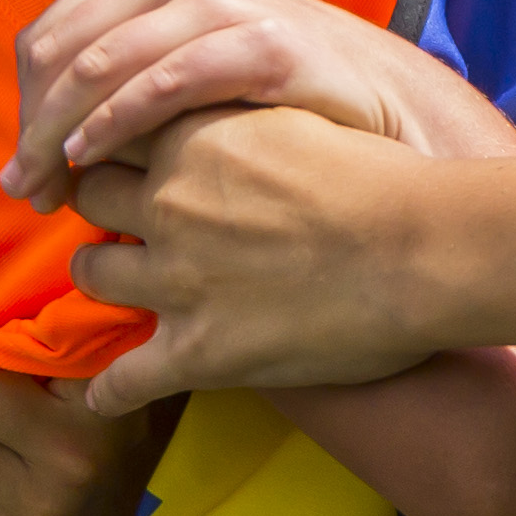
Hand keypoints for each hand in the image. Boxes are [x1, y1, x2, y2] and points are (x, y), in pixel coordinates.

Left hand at [3, 0, 515, 216]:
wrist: (395, 108)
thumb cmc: (291, 77)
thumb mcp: (216, 18)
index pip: (57, 27)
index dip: (27, 95)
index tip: (22, 156)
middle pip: (68, 45)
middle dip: (33, 120)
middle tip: (22, 183)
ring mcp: (229, 6)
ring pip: (104, 62)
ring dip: (59, 129)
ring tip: (43, 183)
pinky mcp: (264, 46)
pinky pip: (165, 80)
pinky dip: (116, 118)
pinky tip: (90, 156)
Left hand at [69, 106, 459, 399]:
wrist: (423, 250)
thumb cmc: (383, 180)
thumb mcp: (295, 119)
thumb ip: (240, 120)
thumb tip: (224, 118)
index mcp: (193, 138)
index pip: (116, 130)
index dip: (119, 144)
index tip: (124, 156)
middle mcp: (170, 205)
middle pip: (91, 195)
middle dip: (101, 204)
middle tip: (119, 217)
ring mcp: (177, 280)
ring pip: (92, 272)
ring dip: (101, 276)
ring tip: (114, 284)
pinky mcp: (199, 351)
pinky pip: (125, 379)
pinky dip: (110, 392)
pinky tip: (103, 398)